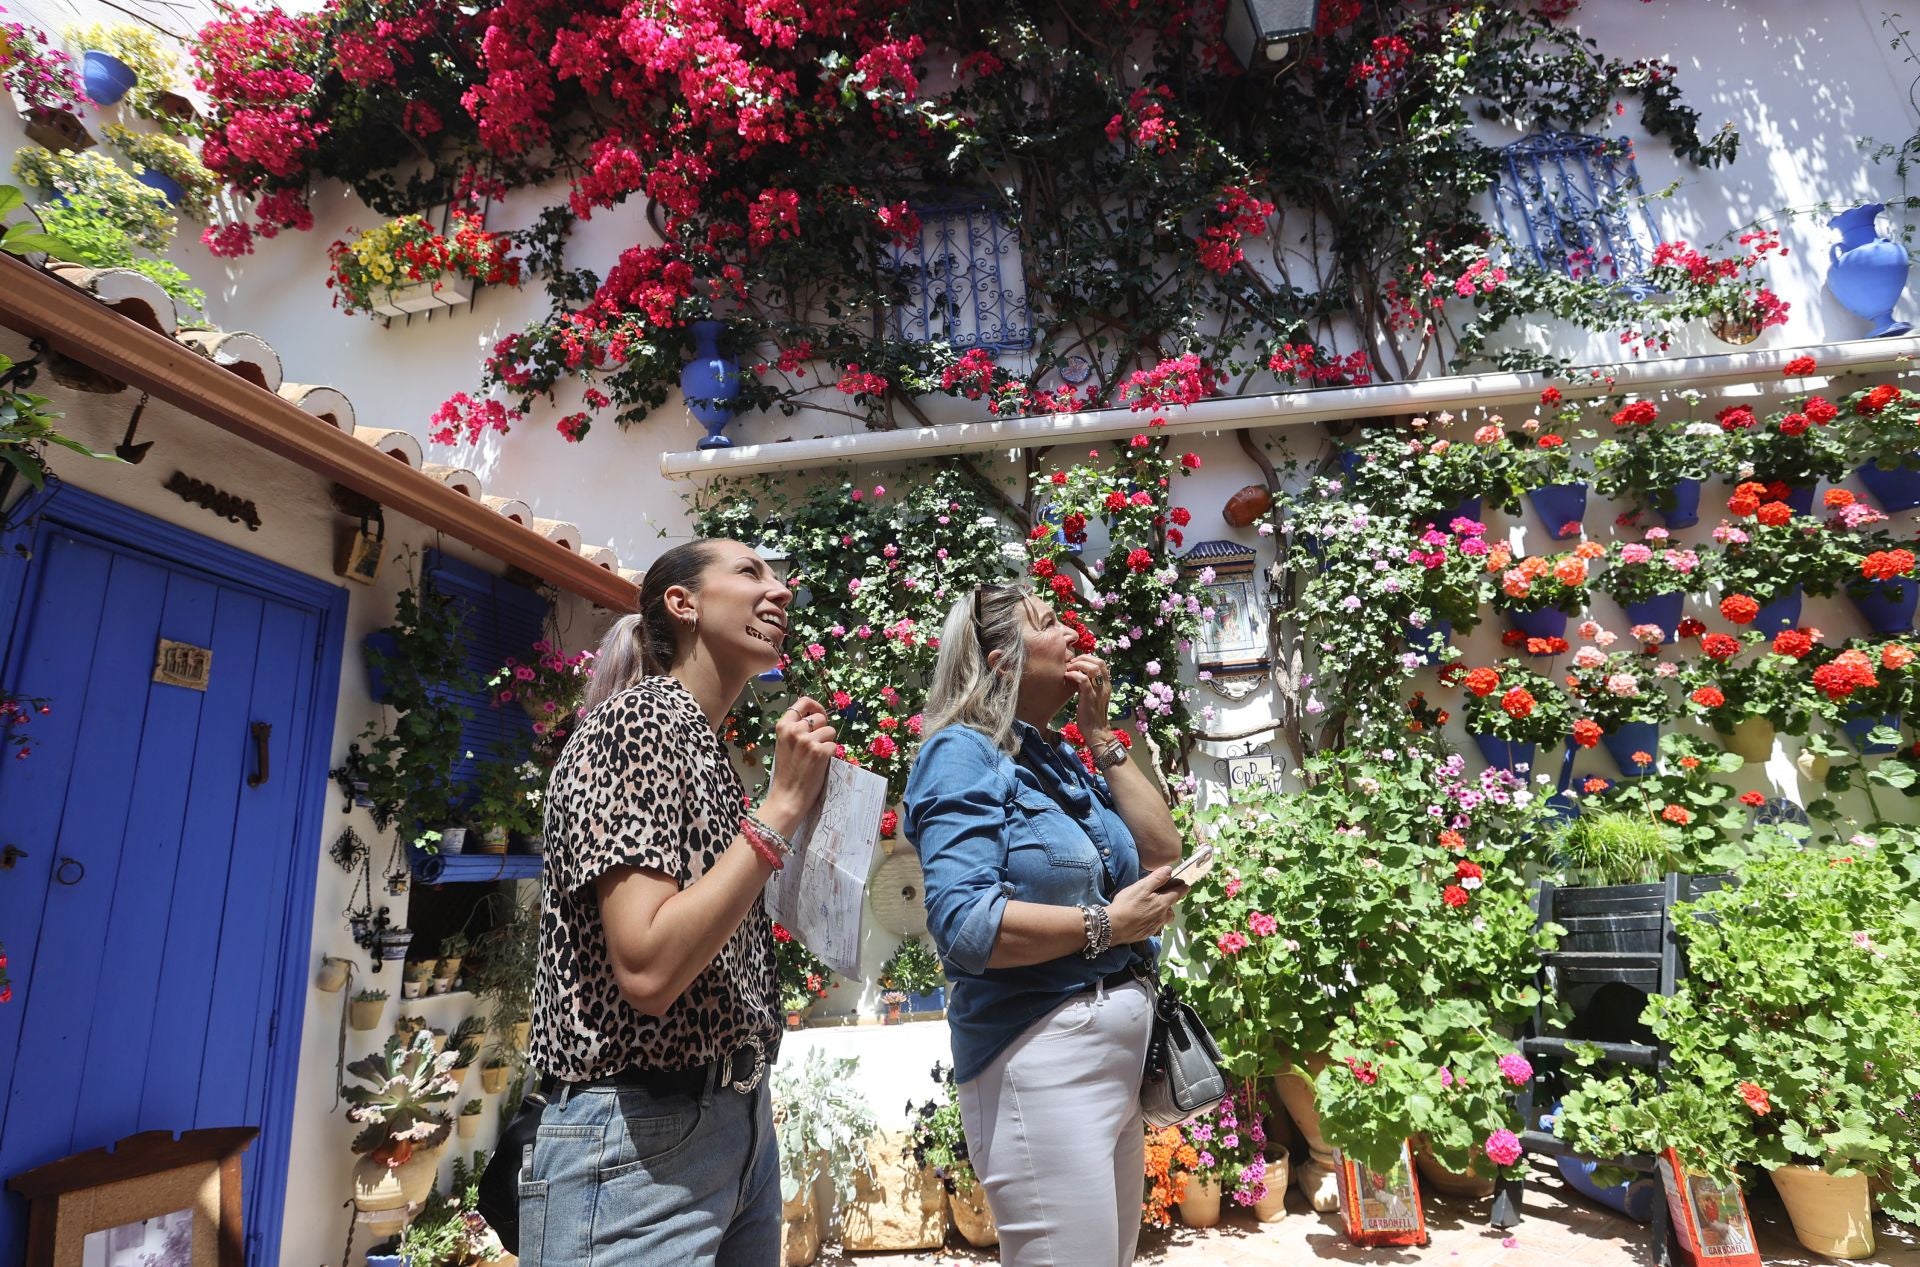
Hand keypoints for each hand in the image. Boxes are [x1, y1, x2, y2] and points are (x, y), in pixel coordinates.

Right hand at [762, 697, 835, 834]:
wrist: (787, 796)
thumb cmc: (786, 772)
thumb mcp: (784, 744)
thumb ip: (795, 730)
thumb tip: (816, 717)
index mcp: (783, 726)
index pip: (803, 702)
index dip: (815, 706)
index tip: (820, 714)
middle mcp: (795, 730)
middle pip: (820, 717)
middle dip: (822, 729)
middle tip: (817, 744)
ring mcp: (808, 741)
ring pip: (830, 731)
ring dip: (828, 742)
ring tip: (816, 756)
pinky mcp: (820, 752)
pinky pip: (834, 745)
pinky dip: (831, 754)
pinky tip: (820, 764)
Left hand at [1063, 653, 1112, 737]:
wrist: (1097, 732)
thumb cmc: (1092, 716)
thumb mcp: (1094, 697)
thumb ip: (1091, 685)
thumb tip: (1079, 675)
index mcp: (1107, 684)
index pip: (1102, 663)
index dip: (1089, 658)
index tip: (1077, 662)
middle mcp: (1105, 685)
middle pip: (1099, 662)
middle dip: (1083, 658)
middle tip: (1071, 663)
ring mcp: (1098, 691)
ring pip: (1092, 668)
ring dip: (1078, 665)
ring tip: (1069, 669)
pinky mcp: (1089, 696)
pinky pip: (1082, 679)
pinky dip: (1073, 674)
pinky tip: (1067, 677)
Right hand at [1106, 866, 1184, 943]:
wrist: (1113, 926)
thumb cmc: (1127, 904)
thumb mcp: (1141, 887)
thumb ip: (1156, 878)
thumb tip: (1169, 870)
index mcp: (1162, 903)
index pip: (1177, 894)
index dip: (1182, 888)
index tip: (1186, 885)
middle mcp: (1162, 916)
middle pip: (1172, 908)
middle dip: (1171, 901)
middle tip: (1165, 895)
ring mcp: (1155, 927)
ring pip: (1164, 918)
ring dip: (1163, 912)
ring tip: (1155, 908)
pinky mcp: (1146, 934)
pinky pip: (1155, 926)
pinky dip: (1154, 921)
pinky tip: (1145, 918)